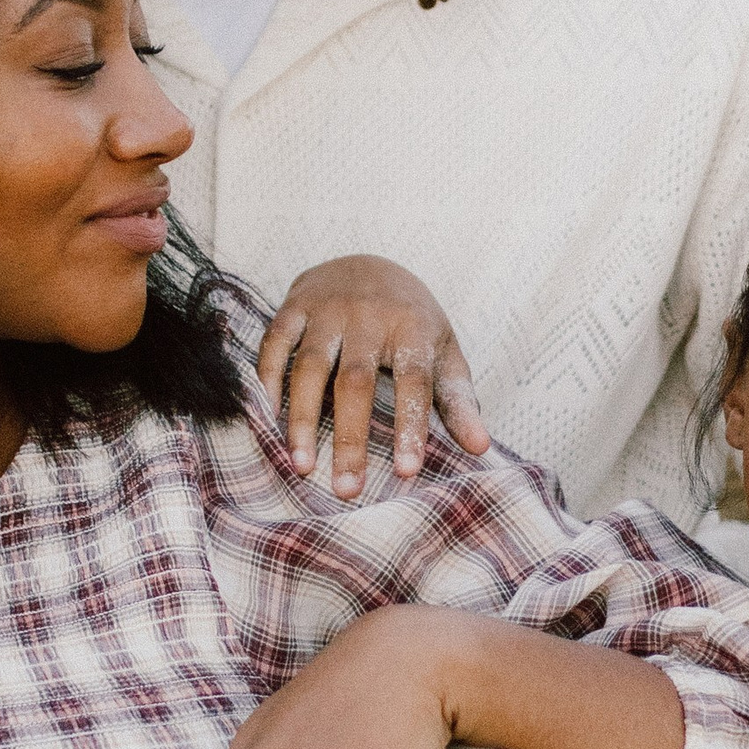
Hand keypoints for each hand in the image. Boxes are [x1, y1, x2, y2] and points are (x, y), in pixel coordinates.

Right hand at [256, 256, 487, 501]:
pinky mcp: (294, 305)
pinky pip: (275, 344)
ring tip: (302, 465)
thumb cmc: (411, 321)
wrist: (368, 260)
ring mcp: (327, 309)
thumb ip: (458, 400)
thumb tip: (480, 448)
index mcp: (412, 328)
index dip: (410, 426)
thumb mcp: (443, 352)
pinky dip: (268, 381)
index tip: (406, 471)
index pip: (414, 382)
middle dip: (350, 438)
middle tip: (346, 489)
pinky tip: (268, 421)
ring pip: (310, 367)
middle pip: (355, 382)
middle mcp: (368, 316)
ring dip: (302, 419)